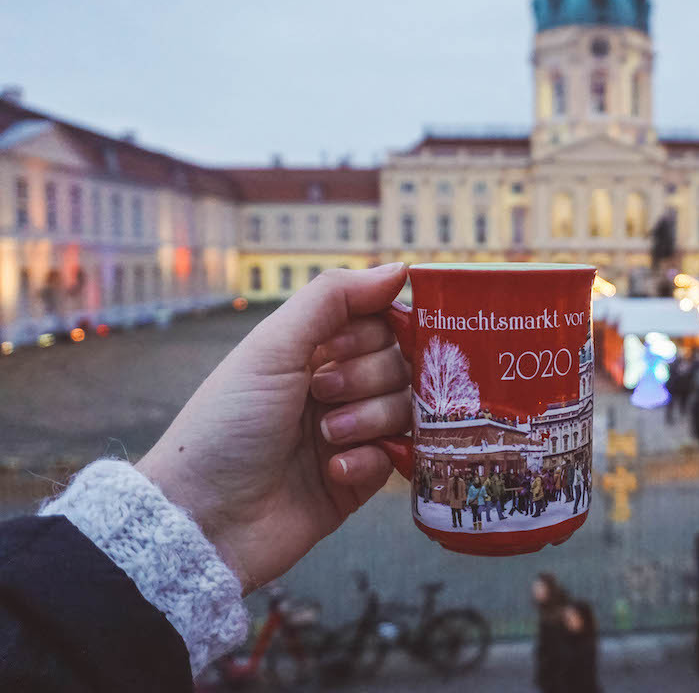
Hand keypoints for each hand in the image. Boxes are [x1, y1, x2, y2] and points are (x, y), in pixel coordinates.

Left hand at [136, 264, 412, 592]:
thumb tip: (400, 268)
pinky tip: (334, 471)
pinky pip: (398, 456)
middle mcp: (337, 386)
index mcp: (313, 350)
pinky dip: (369, 460)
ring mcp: (352, 432)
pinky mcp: (362, 478)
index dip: (375, 331)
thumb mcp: (272, 348)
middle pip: (400, 362)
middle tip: (321, 395)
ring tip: (325, 439)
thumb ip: (334, 298)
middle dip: (366, 378)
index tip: (339, 348)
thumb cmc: (225, 425)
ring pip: (405, 407)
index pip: (381, 321)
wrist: (205, 518)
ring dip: (367, 419)